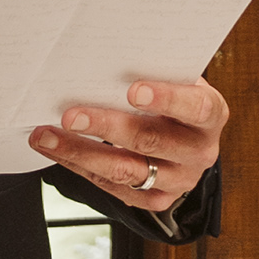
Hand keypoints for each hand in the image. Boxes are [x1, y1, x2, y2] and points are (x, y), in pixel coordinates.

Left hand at [29, 75, 226, 215]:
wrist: (187, 135)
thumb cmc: (174, 96)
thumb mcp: (175, 78)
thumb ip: (152, 70)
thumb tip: (101, 58)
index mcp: (212, 115)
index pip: (196, 108)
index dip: (167, 99)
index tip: (133, 90)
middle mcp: (200, 152)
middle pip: (151, 141)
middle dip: (105, 126)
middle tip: (70, 115)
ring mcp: (179, 181)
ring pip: (126, 170)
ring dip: (80, 152)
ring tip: (46, 136)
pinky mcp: (156, 200)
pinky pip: (112, 186)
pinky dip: (80, 166)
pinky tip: (57, 149)